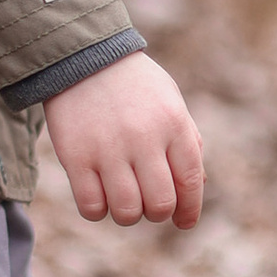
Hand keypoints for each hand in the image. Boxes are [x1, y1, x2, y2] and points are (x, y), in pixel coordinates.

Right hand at [45, 53, 206, 228]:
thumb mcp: (170, 101)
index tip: (183, 221)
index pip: (191, 182)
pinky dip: (97, 211)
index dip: (189, 210)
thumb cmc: (134, 84)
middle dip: (157, 213)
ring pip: (126, 211)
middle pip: (159, 204)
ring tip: (123, 200)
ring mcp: (108, 148)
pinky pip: (91, 206)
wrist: (82, 55)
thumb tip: (200, 185)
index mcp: (173, 123)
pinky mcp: (76, 156)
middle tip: (148, 203)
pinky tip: (98, 196)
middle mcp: (144, 138)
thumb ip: (187, 141)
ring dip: (127, 215)